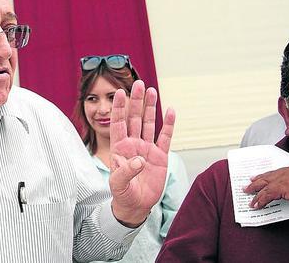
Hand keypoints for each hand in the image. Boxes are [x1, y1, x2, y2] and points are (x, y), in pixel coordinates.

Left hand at [108, 80, 175, 226]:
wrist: (136, 205)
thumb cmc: (123, 193)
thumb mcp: (118, 183)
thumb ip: (125, 171)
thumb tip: (139, 160)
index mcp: (119, 147)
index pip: (118, 123)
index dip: (118, 107)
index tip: (119, 92)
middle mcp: (133, 144)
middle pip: (134, 117)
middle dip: (136, 100)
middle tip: (138, 83)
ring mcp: (147, 148)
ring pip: (149, 123)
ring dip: (150, 107)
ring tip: (152, 90)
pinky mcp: (160, 156)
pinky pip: (165, 137)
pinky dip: (169, 124)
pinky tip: (170, 110)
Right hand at [244, 165, 288, 207]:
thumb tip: (286, 207)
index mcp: (281, 187)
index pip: (266, 195)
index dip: (259, 201)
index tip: (255, 205)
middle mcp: (280, 179)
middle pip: (263, 183)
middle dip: (253, 188)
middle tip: (245, 190)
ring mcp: (284, 173)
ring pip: (267, 175)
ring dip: (258, 178)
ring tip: (251, 179)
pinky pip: (274, 171)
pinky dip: (267, 173)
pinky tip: (267, 174)